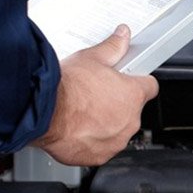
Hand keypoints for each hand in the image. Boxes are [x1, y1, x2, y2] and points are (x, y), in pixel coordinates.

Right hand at [33, 24, 158, 165]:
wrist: (43, 113)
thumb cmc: (66, 87)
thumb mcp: (91, 58)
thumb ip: (112, 48)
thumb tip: (123, 36)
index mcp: (133, 95)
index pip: (149, 87)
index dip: (137, 83)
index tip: (127, 82)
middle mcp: (130, 119)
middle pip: (131, 110)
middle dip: (116, 103)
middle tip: (94, 96)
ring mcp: (116, 140)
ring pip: (117, 130)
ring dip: (105, 123)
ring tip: (82, 112)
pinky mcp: (101, 155)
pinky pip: (102, 147)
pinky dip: (92, 141)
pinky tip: (77, 128)